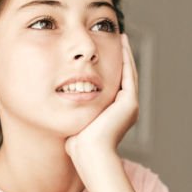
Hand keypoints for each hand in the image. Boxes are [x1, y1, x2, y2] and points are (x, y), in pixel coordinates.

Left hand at [64, 33, 138, 164]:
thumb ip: (75, 113)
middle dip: (121, 57)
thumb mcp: (77, 123)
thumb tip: (62, 106)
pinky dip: (126, 59)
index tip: (106, 52)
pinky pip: (129, 75)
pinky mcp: (129, 103)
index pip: (116, 84)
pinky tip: (121, 45)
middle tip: (118, 38)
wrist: (89, 155)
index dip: (112, 67)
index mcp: (115, 114)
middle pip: (125, 76)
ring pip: (129, 73)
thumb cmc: (78, 145)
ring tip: (121, 37)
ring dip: (125, 54)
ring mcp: (130, 106)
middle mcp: (126, 109)